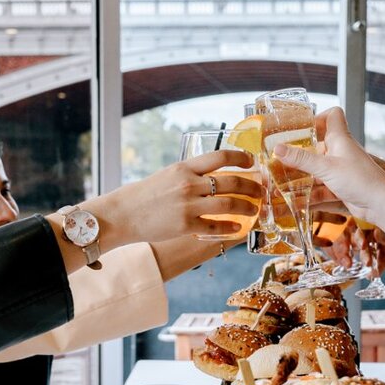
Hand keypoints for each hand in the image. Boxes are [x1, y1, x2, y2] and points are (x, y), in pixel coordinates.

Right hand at [101, 149, 262, 246]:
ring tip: (254, 210)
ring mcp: (188, 205)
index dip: (241, 158)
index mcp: (185, 167)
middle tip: (260, 192)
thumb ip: (192, 174)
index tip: (252, 163)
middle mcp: (189, 184)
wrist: (124, 214)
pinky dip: (231, 228)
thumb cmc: (147, 194)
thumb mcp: (170, 175)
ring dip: (247, 207)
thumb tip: (217, 175)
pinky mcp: (186, 225)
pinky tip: (238, 228)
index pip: (221, 156)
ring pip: (229, 205)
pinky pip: (216, 226)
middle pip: (232, 182)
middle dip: (252, 187)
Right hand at [275, 108, 384, 230]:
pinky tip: (293, 203)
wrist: (382, 205)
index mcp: (340, 139)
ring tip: (278, 185)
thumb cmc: (361, 180)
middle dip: (298, 154)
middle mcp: (339, 153)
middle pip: (316, 146)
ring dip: (300, 178)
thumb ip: (301, 159)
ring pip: (316, 171)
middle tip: (279, 158)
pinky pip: (320, 189)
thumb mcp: (327, 168)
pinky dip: (308, 196)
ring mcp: (340, 171)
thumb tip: (277, 148)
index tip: (299, 126)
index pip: (332, 116)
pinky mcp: (340, 188)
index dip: (317, 117)